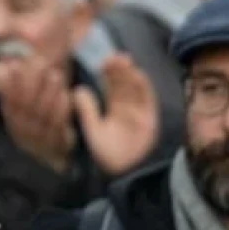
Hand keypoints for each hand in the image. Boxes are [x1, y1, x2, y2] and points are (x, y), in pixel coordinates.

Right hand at [0, 56, 73, 172]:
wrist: (50, 157)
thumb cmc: (35, 123)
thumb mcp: (21, 109)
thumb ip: (12, 89)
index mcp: (11, 120)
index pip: (8, 100)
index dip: (11, 81)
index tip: (16, 63)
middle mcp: (22, 130)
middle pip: (25, 105)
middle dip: (32, 82)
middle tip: (41, 62)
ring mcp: (39, 138)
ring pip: (43, 113)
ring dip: (50, 92)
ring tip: (56, 74)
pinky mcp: (57, 142)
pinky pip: (60, 124)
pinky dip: (63, 108)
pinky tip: (67, 94)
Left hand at [73, 54, 157, 176]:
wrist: (123, 173)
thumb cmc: (106, 156)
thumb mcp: (93, 131)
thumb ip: (87, 111)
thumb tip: (77, 89)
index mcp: (112, 110)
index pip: (111, 87)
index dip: (108, 73)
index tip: (104, 60)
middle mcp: (127, 108)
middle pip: (124, 84)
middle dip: (120, 70)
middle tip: (114, 56)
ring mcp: (140, 112)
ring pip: (135, 89)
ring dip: (130, 75)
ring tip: (124, 61)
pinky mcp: (151, 119)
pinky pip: (148, 100)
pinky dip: (144, 87)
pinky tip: (137, 74)